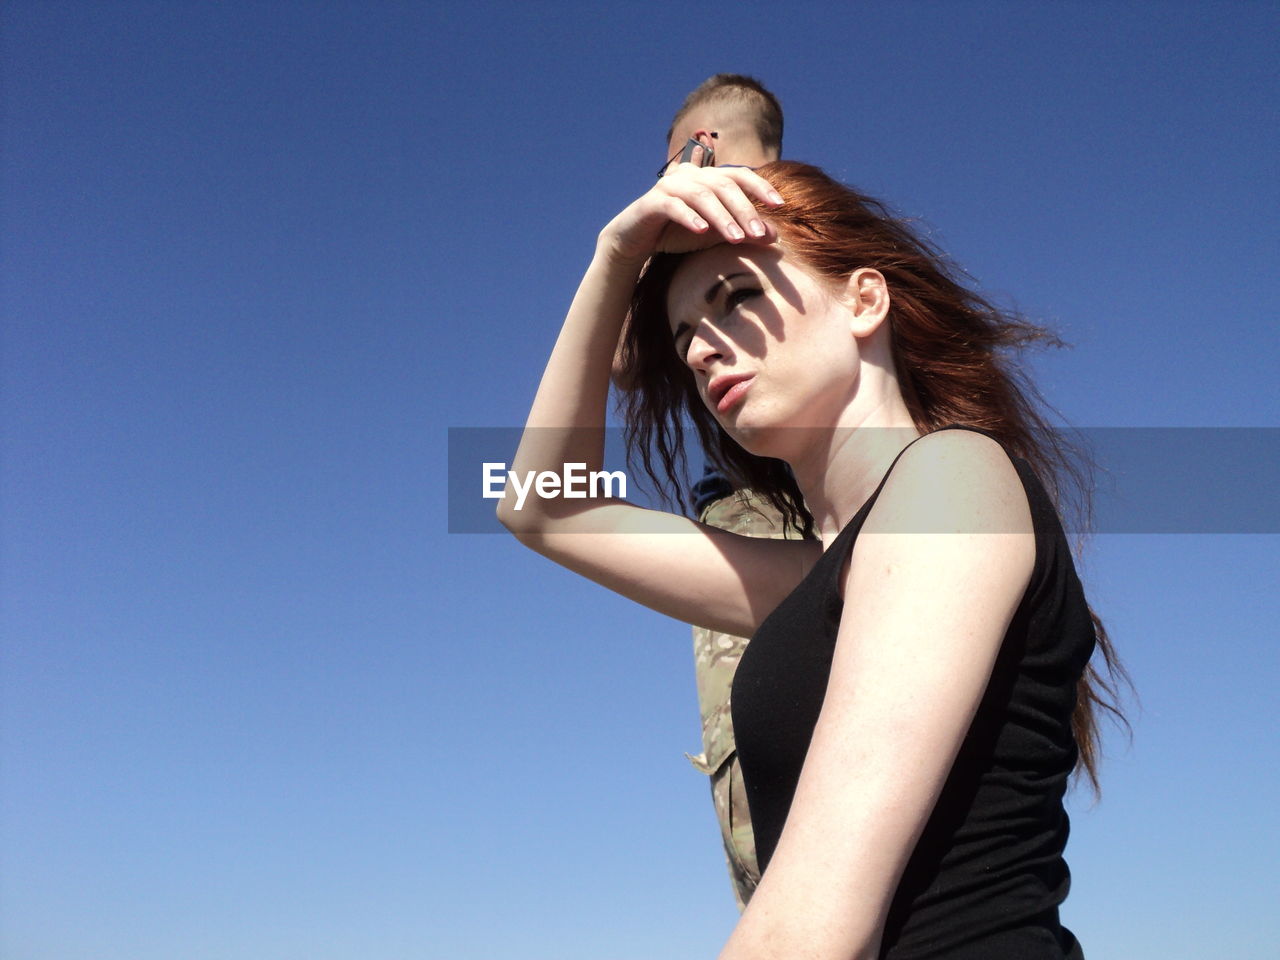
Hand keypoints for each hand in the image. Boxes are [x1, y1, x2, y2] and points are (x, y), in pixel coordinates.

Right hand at [599, 165, 784, 265]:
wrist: (636, 242)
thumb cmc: (679, 235)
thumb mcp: (716, 233)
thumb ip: (742, 230)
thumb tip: (775, 236)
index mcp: (708, 178)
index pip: (739, 175)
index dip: (761, 186)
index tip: (780, 204)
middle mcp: (689, 175)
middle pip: (724, 186)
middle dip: (744, 209)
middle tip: (759, 234)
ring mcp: (669, 187)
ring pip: (701, 196)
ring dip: (722, 217)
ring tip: (737, 239)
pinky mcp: (650, 203)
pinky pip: (673, 206)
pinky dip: (689, 217)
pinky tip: (701, 231)